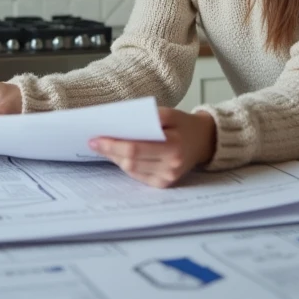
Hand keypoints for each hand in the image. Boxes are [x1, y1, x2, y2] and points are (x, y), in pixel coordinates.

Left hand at [89, 108, 216, 187]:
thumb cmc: (183, 125)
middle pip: (131, 161)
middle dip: (110, 151)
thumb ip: (148, 118)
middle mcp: (171, 166)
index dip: (113, 145)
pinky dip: (126, 165)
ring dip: (116, 158)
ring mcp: (167, 178)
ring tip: (105, 146)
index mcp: (174, 147)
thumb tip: (120, 123)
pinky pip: (137, 176)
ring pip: (131, 170)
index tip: (95, 138)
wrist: (204, 141)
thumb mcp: (169, 113)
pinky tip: (121, 155)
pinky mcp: (163, 184)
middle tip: (94, 142)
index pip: (136, 148)